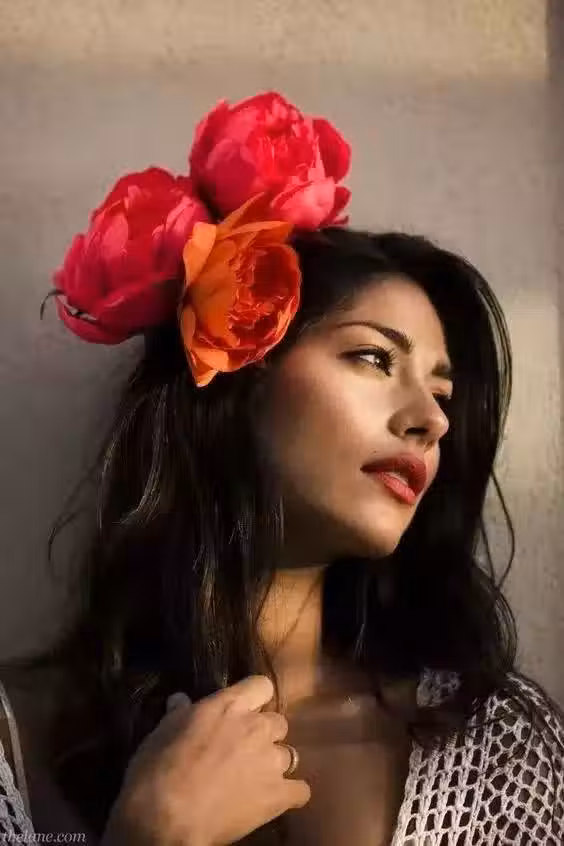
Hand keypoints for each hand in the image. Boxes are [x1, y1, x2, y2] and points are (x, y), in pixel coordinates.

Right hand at [101, 675, 310, 845]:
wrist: (165, 816)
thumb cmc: (158, 768)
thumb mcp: (161, 731)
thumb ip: (178, 713)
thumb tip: (180, 700)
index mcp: (230, 706)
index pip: (262, 686)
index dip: (255, 698)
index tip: (244, 710)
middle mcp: (256, 727)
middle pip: (278, 722)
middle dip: (265, 735)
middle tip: (245, 751)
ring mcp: (270, 761)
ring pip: (290, 754)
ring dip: (275, 764)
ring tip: (257, 779)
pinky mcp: (277, 795)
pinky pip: (300, 790)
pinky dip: (291, 795)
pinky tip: (276, 800)